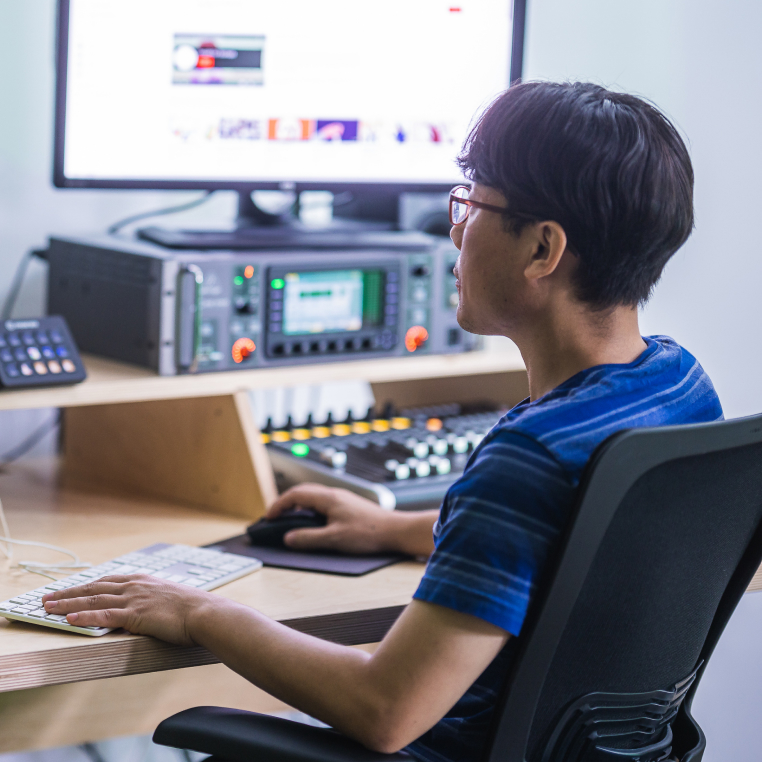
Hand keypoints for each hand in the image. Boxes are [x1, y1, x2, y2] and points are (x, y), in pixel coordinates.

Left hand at [41, 575, 214, 645]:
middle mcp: (135, 586)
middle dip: (68, 593)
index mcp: (142, 581)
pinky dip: (85, 616)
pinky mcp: (135, 614)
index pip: (106, 581)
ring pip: (93, 599)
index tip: (68, 589)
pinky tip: (69, 618)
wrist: (205, 613)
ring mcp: (134, 599)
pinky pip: (104, 614)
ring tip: (48, 607)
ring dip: (68, 603)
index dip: (84, 586)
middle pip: (94, 587)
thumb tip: (147, 611)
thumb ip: (153, 602)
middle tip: (47, 598)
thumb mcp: (169, 600)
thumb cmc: (193, 610)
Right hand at [267, 483, 395, 553]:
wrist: (395, 530)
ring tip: (289, 520)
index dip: (279, 505)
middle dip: (285, 503)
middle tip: (274, 518)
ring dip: (298, 506)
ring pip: (313, 497)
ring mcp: (342, 499)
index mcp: (328, 497)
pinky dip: (310, 510)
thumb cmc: (368, 533)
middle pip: (303, 492)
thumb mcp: (334, 539)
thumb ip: (309, 538)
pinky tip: (312, 523)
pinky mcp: (348, 506)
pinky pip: (322, 503)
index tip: (268, 517)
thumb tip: (288, 538)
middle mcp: (334, 494)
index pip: (295, 494)